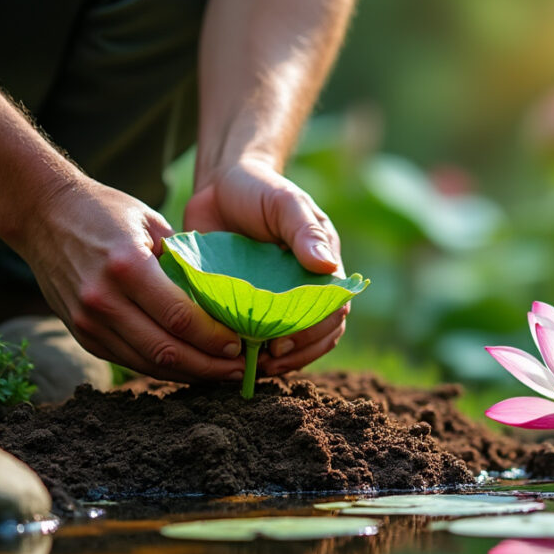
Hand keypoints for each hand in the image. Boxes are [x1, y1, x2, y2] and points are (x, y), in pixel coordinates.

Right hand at [12, 176, 248, 381]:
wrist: (41, 214)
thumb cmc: (104, 211)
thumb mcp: (151, 222)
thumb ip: (183, 260)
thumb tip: (223, 296)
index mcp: (127, 268)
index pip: (180, 318)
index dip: (214, 338)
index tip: (240, 345)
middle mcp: (104, 300)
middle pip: (167, 351)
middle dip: (209, 367)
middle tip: (240, 371)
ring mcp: (88, 322)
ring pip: (148, 364)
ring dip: (189, 375)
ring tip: (220, 375)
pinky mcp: (82, 335)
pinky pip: (129, 361)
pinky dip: (162, 369)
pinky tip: (188, 368)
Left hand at [185, 155, 347, 370]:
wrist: (218, 186)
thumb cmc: (259, 189)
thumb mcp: (285, 203)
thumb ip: (305, 231)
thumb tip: (327, 266)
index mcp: (322, 268)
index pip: (334, 309)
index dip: (314, 331)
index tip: (285, 341)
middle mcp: (304, 289)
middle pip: (319, 334)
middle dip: (298, 353)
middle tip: (268, 360)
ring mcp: (277, 300)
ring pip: (293, 343)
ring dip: (279, 361)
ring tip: (255, 366)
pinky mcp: (248, 305)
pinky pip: (257, 337)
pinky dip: (251, 352)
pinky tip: (237, 359)